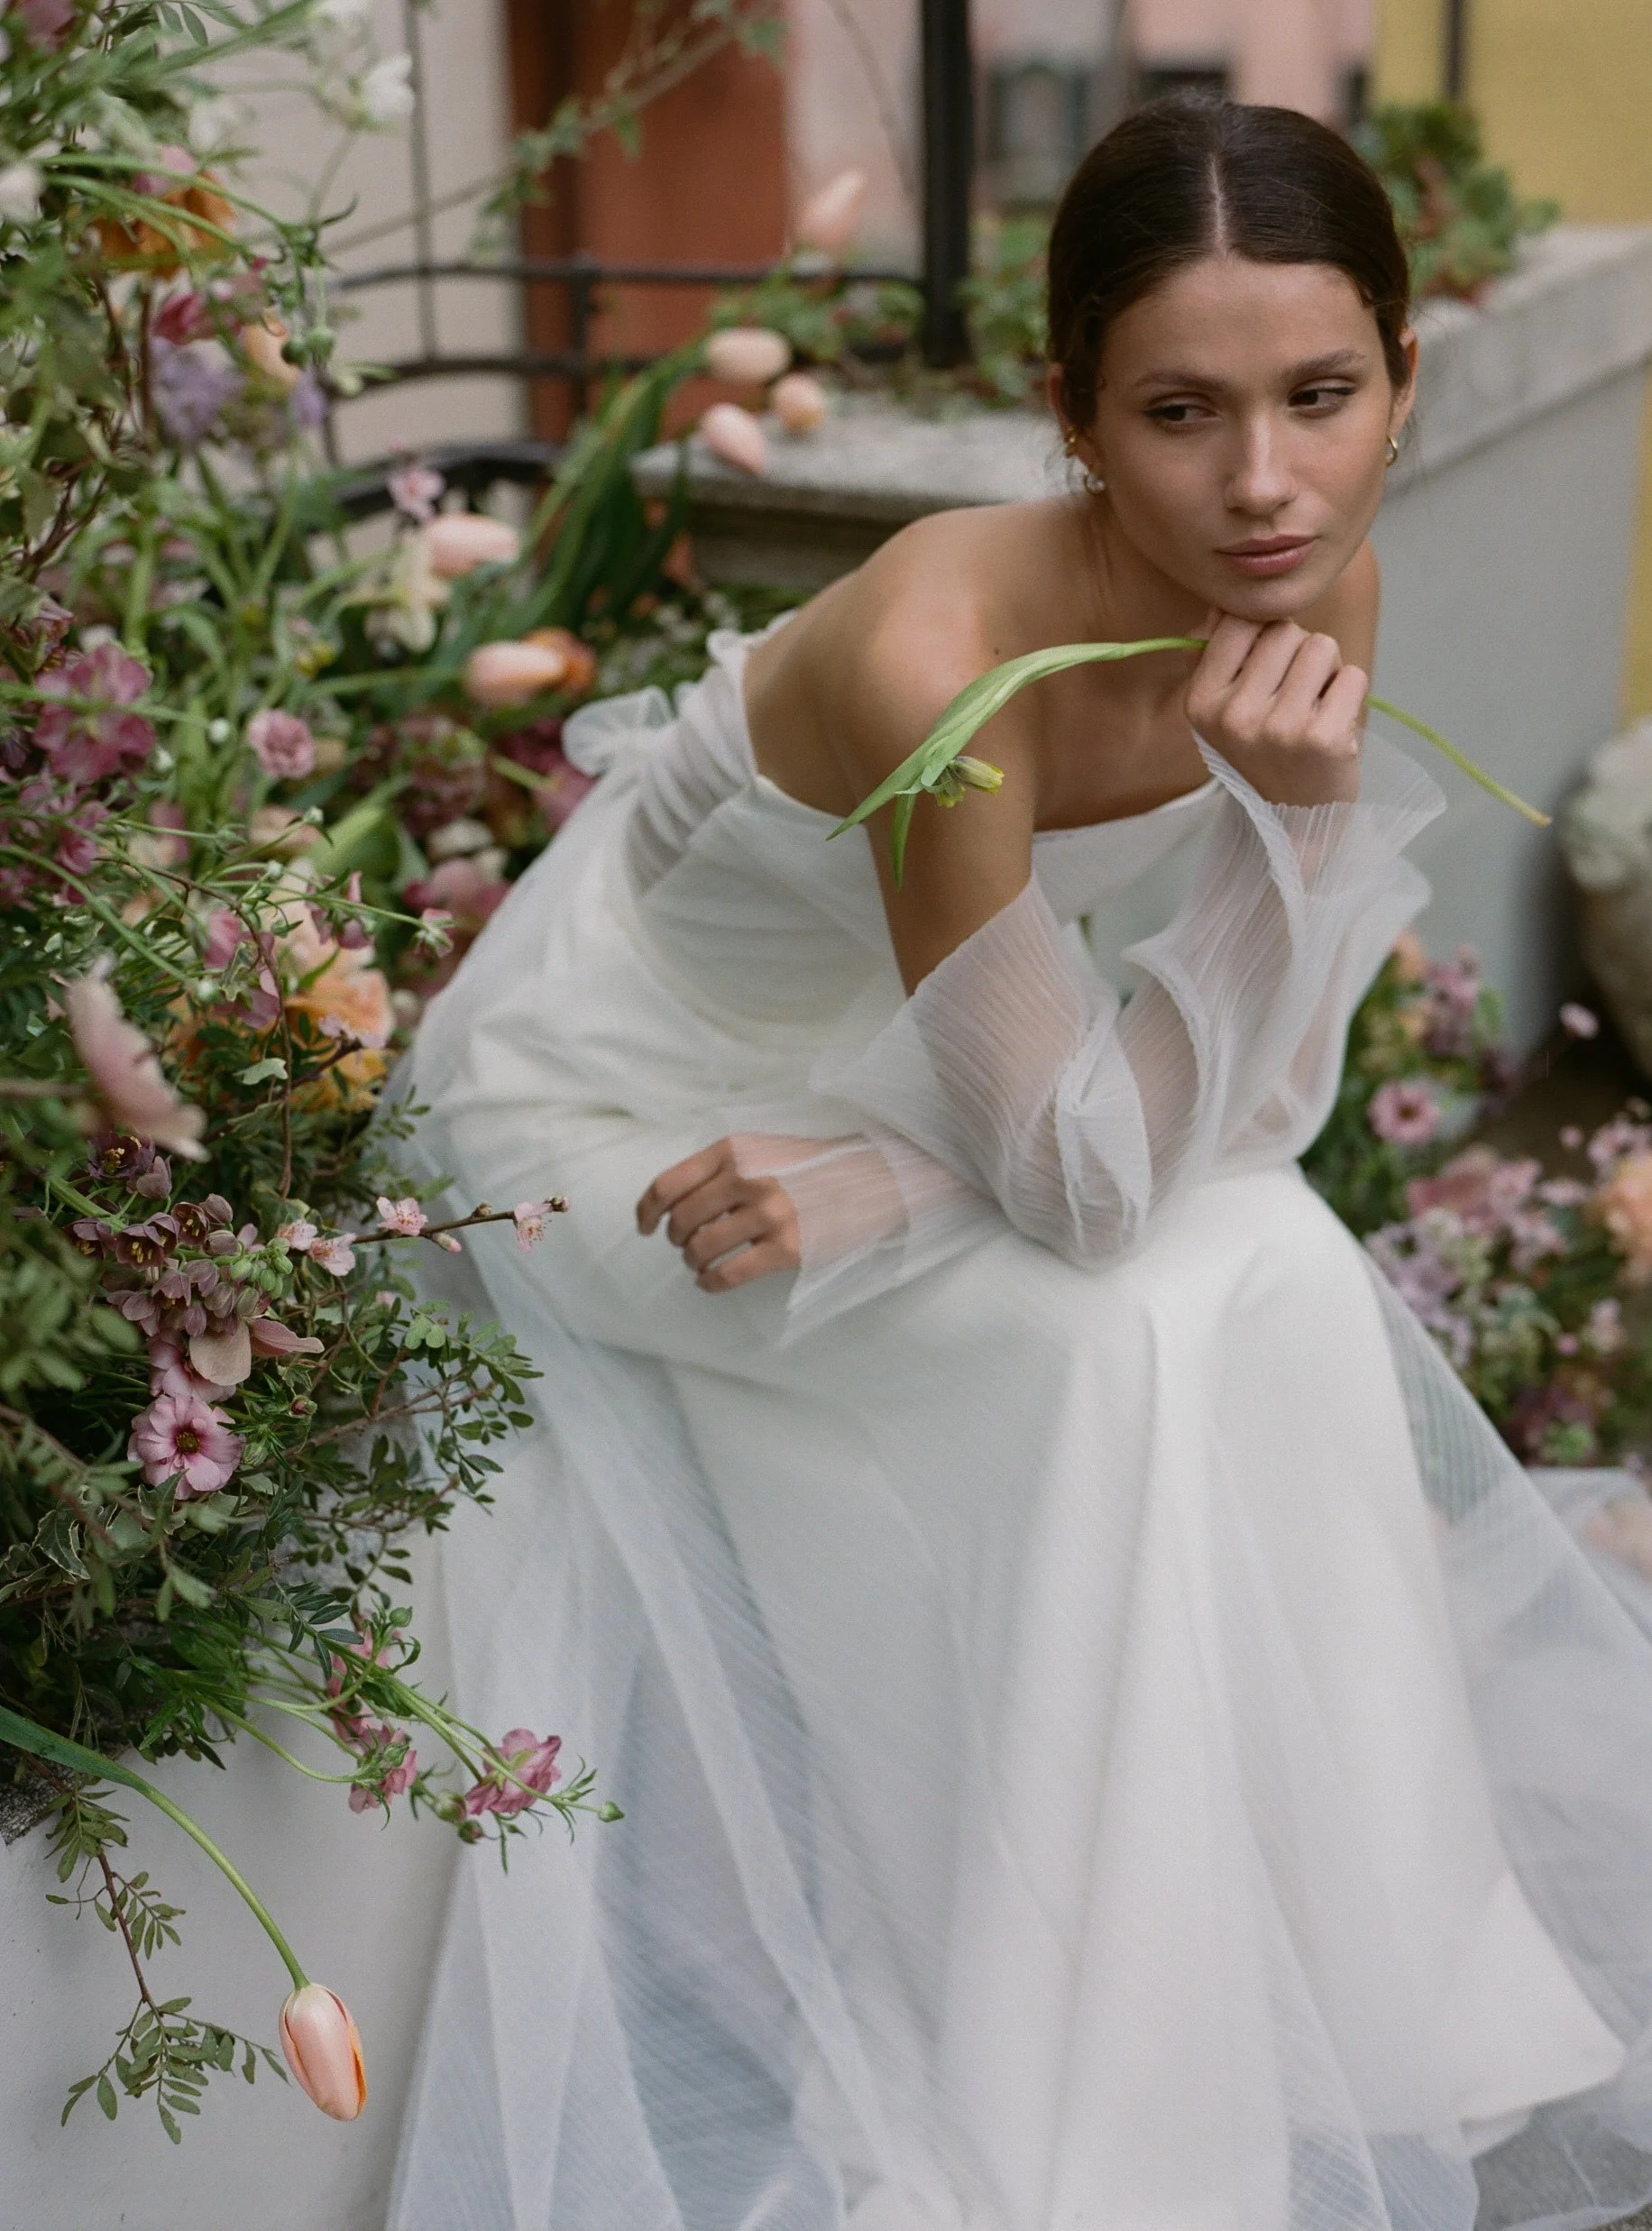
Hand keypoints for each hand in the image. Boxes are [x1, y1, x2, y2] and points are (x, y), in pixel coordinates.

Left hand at [636, 1137, 801, 1292]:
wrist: (877, 1176)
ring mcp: (768, 1214)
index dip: (646, 1211)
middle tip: (687, 1245)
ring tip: (701, 1263)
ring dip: (692, 1262)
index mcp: (735, 1150)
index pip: (668, 1184)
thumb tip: (675, 1203)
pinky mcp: (788, 1248)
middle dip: (676, 1239)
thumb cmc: (815, 1165)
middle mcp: (747, 1178)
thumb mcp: (763, 1148)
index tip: (645, 1227)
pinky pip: (728, 1275)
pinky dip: (710, 1283)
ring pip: (700, 1250)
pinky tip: (710, 1281)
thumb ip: (722, 1166)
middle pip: (681, 1221)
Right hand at [1185, 614, 1365, 805]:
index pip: (1239, 621)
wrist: (1294, 824)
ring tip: (1315, 707)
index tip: (1266, 669)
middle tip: (1295, 696)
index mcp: (1201, 701)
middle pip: (1285, 630)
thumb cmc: (1265, 754)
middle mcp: (1234, 715)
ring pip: (1322, 646)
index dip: (1264, 634)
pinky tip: (1334, 724)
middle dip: (1299, 653)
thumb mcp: (1224, 709)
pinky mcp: (1323, 739)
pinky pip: (1354, 676)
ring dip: (1328, 670)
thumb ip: (1221, 653)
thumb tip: (1225, 601)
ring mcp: (1279, 728)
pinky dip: (1351, 693)